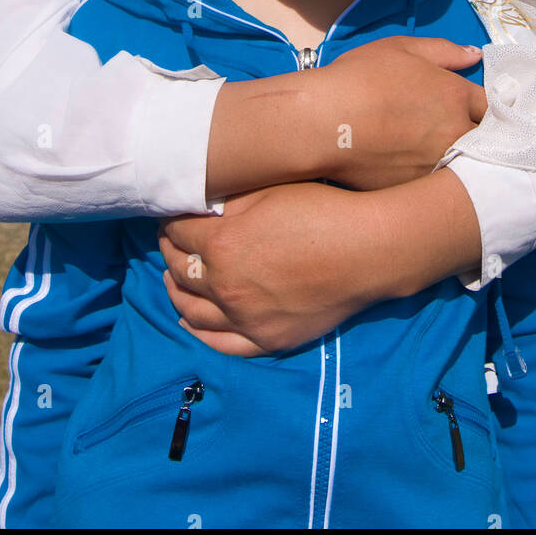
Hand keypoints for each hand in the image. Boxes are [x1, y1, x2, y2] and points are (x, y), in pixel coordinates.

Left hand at [159, 182, 383, 355]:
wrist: (367, 250)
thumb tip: (198, 206)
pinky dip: (199, 332)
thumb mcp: (268, 192)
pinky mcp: (268, 339)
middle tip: (168, 241)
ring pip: (193, 311)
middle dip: (169, 252)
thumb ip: (226, 201)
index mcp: (222, 245)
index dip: (170, 222)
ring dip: (176, 292)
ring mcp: (246, 319)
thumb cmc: (321, 211)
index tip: (170, 216)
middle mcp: (226, 287)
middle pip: (182, 271)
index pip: (178, 233)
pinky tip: (189, 321)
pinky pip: (222, 343)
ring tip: (172, 278)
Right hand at [318, 36, 487, 188]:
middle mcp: (455, 132)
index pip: (490, 106)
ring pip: (466, 166)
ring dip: (461, 160)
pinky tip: (419, 171)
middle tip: (461, 134)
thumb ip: (444, 51)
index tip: (474, 110)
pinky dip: (435, 179)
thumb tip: (474, 55)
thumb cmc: (359, 78)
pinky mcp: (419, 189)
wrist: (323, 122)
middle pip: (486, 140)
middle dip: (479, 136)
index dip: (483, 108)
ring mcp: (439, 164)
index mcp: (455, 95)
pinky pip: (438, 185)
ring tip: (437, 155)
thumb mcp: (401, 49)